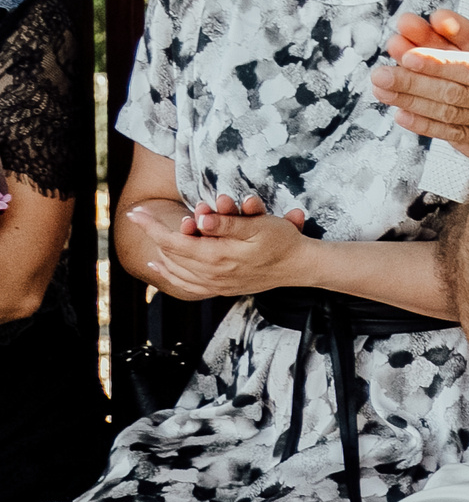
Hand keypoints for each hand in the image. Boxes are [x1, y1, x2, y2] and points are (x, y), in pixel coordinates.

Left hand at [131, 192, 311, 297]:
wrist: (300, 266)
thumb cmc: (282, 241)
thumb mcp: (259, 225)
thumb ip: (227, 223)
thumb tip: (200, 219)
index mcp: (218, 256)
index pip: (173, 241)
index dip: (151, 226)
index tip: (135, 213)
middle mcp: (212, 274)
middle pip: (170, 255)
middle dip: (153, 235)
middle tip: (142, 218)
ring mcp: (216, 284)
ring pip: (175, 271)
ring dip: (158, 253)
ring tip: (148, 237)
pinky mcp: (222, 289)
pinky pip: (186, 285)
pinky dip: (169, 275)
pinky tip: (159, 267)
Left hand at [369, 0, 468, 166]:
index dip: (443, 65)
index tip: (412, 55)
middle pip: (456, 95)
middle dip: (415, 84)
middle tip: (379, 72)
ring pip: (451, 116)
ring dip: (413, 103)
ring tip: (381, 88)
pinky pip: (457, 135)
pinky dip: (428, 127)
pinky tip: (401, 116)